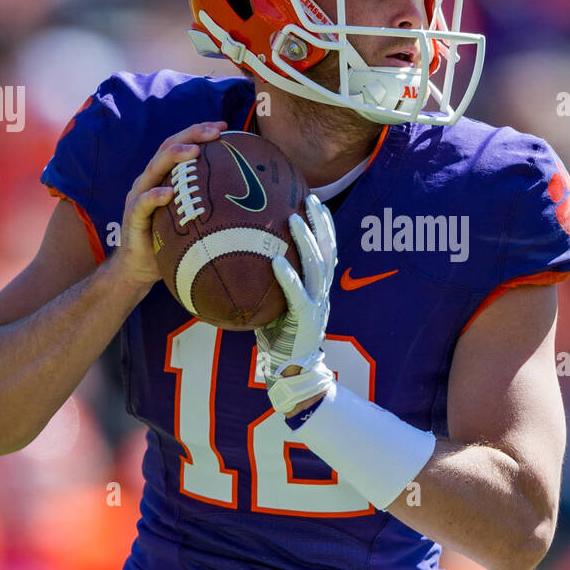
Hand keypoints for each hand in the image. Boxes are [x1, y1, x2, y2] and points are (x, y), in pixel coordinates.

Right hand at [109, 121, 227, 290]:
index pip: (182, 145)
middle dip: (192, 135)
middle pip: (168, 147)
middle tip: (214, 131)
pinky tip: (168, 193)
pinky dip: (155, 196)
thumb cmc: (171, 240)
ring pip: (154, 168)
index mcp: (165, 176)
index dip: (200, 132)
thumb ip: (210, 202)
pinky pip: (143, 203)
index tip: (224, 126)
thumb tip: (252, 199)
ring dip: (174, 157)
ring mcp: (139, 196)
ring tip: (194, 151)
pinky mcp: (133, 216)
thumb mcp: (194, 216)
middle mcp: (151, 180)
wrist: (141, 267)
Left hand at [255, 195, 337, 411]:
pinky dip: (288, 277)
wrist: (293, 372)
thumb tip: (241, 258)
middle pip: (327, 250)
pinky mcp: (306, 320)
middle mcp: (322, 292)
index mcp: (318, 287)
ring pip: (317, 267)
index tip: (315, 200)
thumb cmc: (280, 338)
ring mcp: (317, 305)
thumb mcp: (277, 305)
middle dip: (322, 223)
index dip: (324, 225)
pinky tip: (276, 261)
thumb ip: (270, 284)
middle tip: (309, 198)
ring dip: (306, 242)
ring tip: (293, 220)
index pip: (326, 249)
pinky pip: (298, 294)